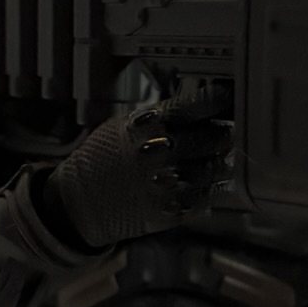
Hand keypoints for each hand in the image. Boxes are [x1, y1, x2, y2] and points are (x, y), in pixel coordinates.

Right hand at [47, 85, 233, 247]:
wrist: (80, 201)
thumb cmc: (102, 158)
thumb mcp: (123, 125)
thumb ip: (160, 116)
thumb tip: (199, 106)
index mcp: (148, 126)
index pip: (197, 106)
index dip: (219, 99)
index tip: (228, 96)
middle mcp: (162, 152)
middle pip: (214, 137)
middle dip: (224, 132)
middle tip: (225, 130)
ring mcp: (169, 183)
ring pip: (216, 168)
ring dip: (222, 161)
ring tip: (219, 156)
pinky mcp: (172, 210)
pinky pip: (206, 195)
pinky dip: (211, 186)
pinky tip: (208, 181)